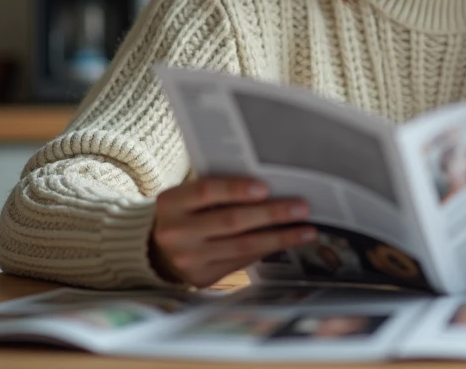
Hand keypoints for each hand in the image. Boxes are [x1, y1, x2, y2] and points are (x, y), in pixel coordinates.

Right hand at [148, 176, 314, 286]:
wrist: (158, 250)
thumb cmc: (185, 213)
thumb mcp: (189, 196)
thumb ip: (218, 190)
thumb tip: (270, 188)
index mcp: (170, 203)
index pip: (206, 192)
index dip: (236, 189)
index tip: (265, 188)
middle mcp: (175, 233)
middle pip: (231, 221)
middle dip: (271, 214)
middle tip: (302, 208)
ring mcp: (189, 259)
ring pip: (242, 246)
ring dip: (279, 237)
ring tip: (306, 230)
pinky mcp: (202, 277)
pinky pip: (241, 261)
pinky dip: (267, 250)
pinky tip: (287, 242)